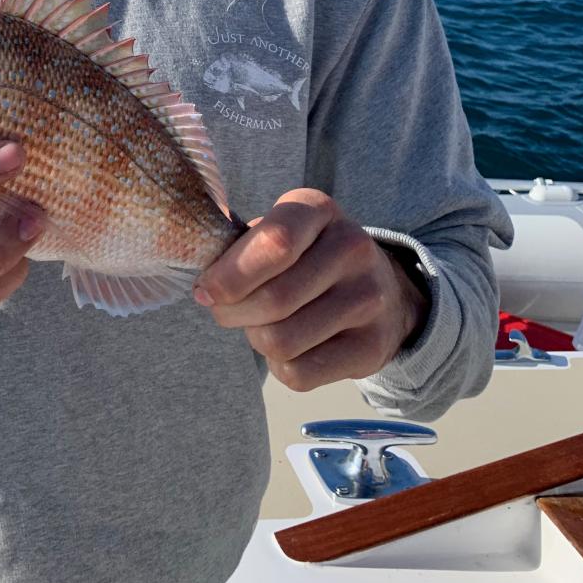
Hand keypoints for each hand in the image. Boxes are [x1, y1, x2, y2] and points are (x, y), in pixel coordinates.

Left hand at [193, 188, 429, 389]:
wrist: (382, 291)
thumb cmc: (306, 257)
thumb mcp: (278, 230)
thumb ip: (238, 241)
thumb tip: (199, 255)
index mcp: (318, 209)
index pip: (275, 242)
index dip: (230, 274)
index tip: (205, 290)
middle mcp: (352, 248)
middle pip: (273, 299)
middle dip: (232, 312)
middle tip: (224, 310)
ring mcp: (368, 298)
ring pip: (281, 341)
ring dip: (257, 339)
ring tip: (263, 325)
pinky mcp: (372, 347)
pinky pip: (299, 374)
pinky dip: (279, 367)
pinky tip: (290, 346)